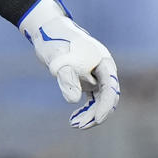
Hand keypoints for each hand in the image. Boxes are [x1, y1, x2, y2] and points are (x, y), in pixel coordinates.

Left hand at [19, 0, 119, 128]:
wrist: (47, 31)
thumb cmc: (56, 43)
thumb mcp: (59, 60)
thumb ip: (67, 79)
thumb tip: (73, 100)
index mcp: (104, 62)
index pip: (110, 88)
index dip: (106, 106)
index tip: (97, 119)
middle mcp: (103, 70)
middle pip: (107, 97)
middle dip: (95, 114)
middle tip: (78, 126)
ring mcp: (95, 75)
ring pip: (99, 100)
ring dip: (89, 114)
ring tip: (74, 124)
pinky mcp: (85, 79)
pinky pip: (90, 99)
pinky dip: (84, 109)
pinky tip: (74, 118)